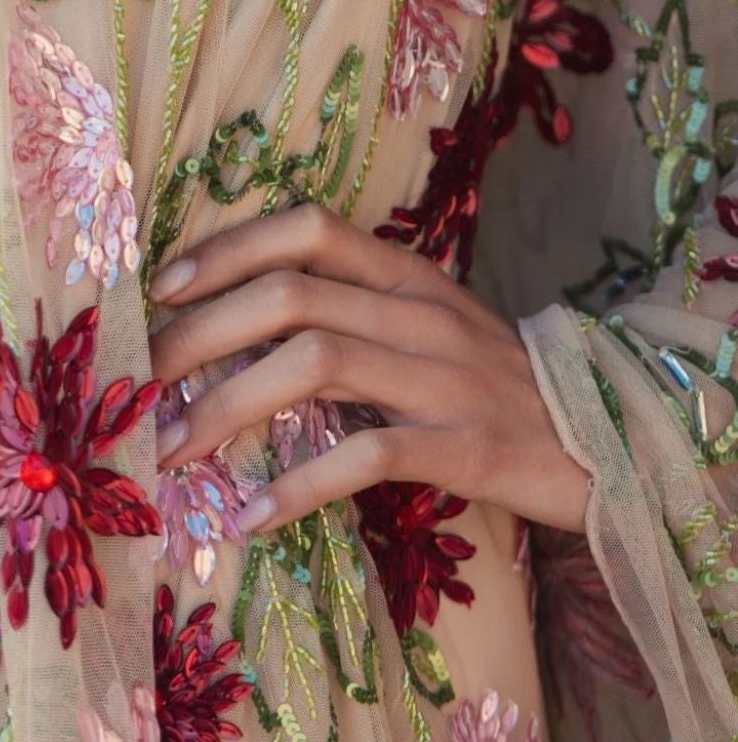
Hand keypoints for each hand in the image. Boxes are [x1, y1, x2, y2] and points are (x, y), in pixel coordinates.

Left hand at [148, 206, 588, 537]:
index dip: (227, 249)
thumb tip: (232, 325)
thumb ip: (346, 311)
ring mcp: (442, 377)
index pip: (306, 227)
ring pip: (315, 364)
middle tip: (141, 382)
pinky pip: (367, 456)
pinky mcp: (462, 446)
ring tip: (172, 448)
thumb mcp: (421, 322)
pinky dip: (299, 485)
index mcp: (404, 272)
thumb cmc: (488, 380)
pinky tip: (252, 514)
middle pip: (290, 296)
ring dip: (226, 405)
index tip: (164, 287)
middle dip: (199, 335)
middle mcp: (418, 312)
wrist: (600, 437)